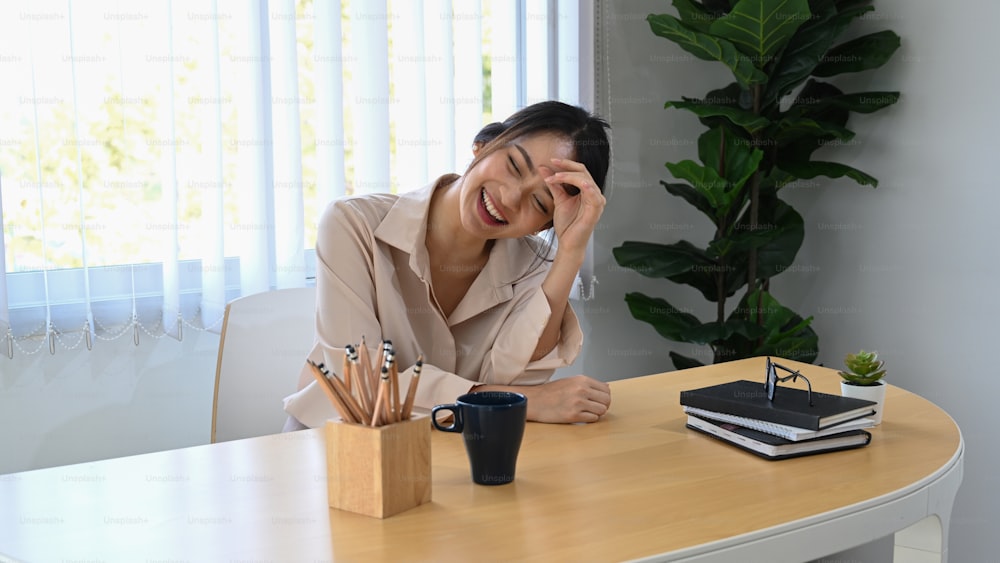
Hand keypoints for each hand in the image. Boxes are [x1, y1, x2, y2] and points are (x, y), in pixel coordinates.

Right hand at [494, 375, 610, 423]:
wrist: (535, 401)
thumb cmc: (550, 392)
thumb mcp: (571, 381)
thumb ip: (588, 384)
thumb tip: (607, 387)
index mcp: (582, 380)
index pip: (606, 389)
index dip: (604, 397)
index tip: (599, 401)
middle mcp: (582, 389)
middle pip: (607, 400)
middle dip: (603, 406)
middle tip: (595, 408)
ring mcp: (578, 402)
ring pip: (602, 410)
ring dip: (597, 413)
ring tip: (587, 412)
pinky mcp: (573, 415)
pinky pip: (592, 419)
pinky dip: (589, 419)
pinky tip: (581, 416)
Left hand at [540, 158, 605, 255]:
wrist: (568, 243)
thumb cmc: (567, 225)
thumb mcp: (558, 199)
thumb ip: (553, 184)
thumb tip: (543, 168)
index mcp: (587, 190)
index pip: (579, 171)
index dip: (566, 164)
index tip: (551, 161)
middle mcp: (594, 194)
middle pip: (583, 172)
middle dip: (567, 166)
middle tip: (552, 164)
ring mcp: (597, 201)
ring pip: (586, 179)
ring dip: (569, 176)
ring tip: (554, 177)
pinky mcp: (596, 209)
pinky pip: (592, 194)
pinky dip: (584, 186)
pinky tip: (576, 182)